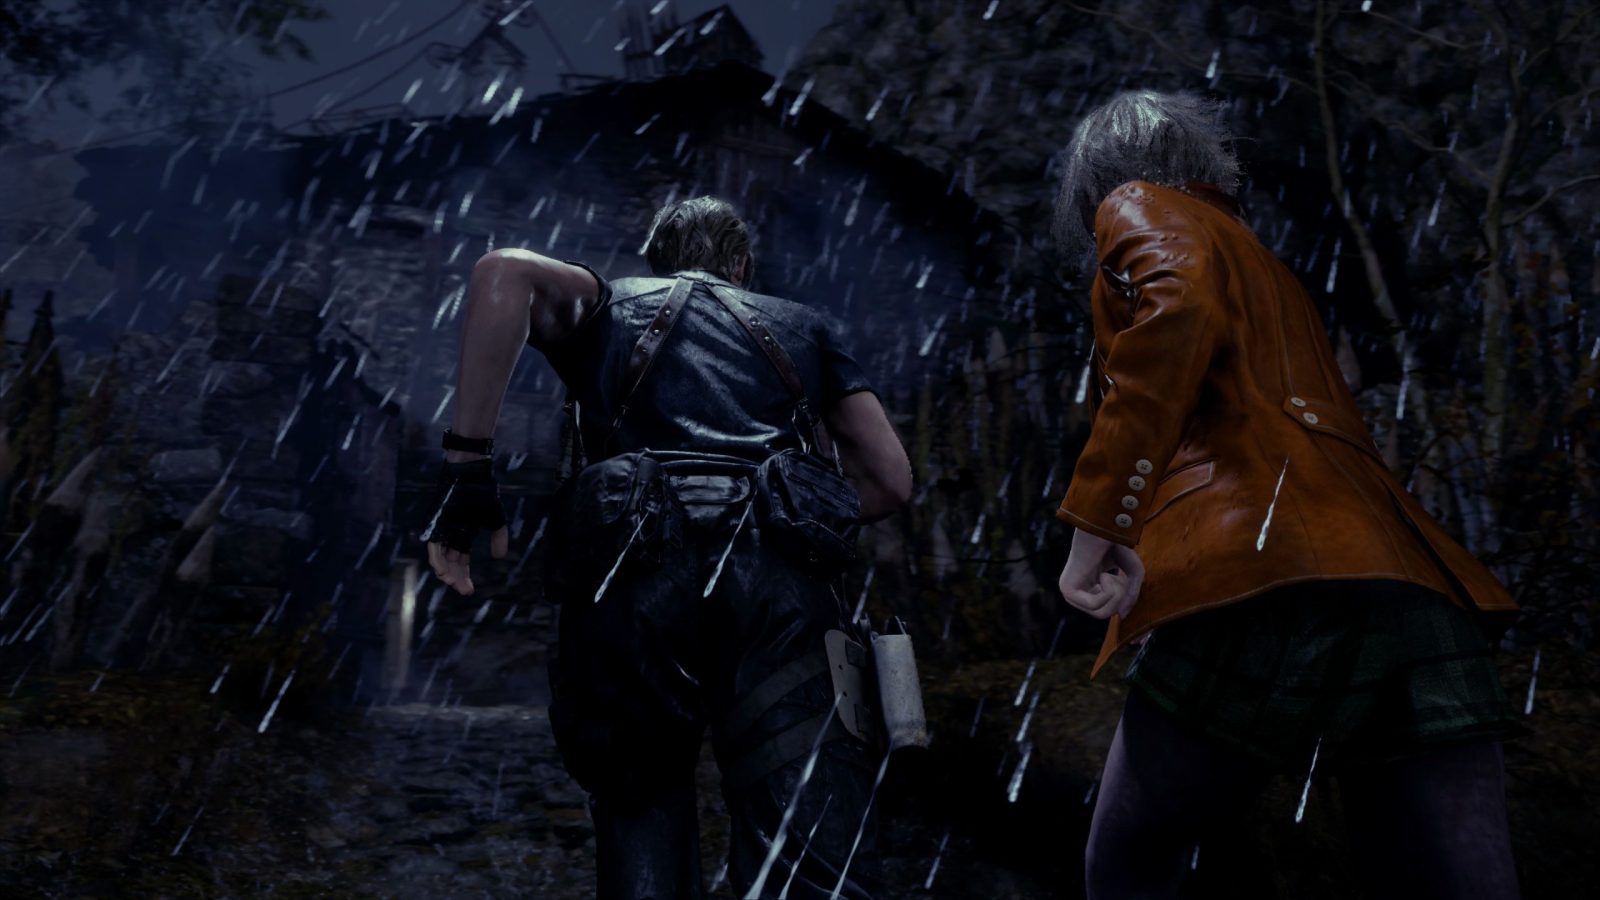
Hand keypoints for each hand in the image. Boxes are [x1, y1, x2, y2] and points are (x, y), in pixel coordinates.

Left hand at [421, 458, 509, 595]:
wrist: (473, 475)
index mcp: (463, 535)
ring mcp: (442, 530)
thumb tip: (500, 557)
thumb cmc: (483, 494)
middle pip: (451, 564)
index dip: (464, 576)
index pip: (461, 562)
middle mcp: (451, 535)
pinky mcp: (435, 525)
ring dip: (445, 572)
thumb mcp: (496, 520)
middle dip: (457, 579)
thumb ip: (499, 538)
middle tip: (464, 591)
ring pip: (440, 558)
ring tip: (452, 583)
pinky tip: (443, 572)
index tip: (469, 591)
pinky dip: (437, 560)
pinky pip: (433, 547)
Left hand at [1057, 528, 1145, 619]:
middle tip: (1119, 579)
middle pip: (1104, 615)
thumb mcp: (1132, 574)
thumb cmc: (1116, 545)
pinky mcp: (1067, 590)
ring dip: (1114, 595)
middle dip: (1119, 599)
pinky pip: (1094, 605)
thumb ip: (1130, 597)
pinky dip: (1107, 591)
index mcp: (1087, 589)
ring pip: (1100, 613)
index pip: (1106, 611)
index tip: (1128, 598)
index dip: (1121, 603)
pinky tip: (1104, 574)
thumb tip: (1122, 617)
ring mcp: (1069, 593)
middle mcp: (1076, 593)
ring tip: (1112, 576)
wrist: (1103, 528)